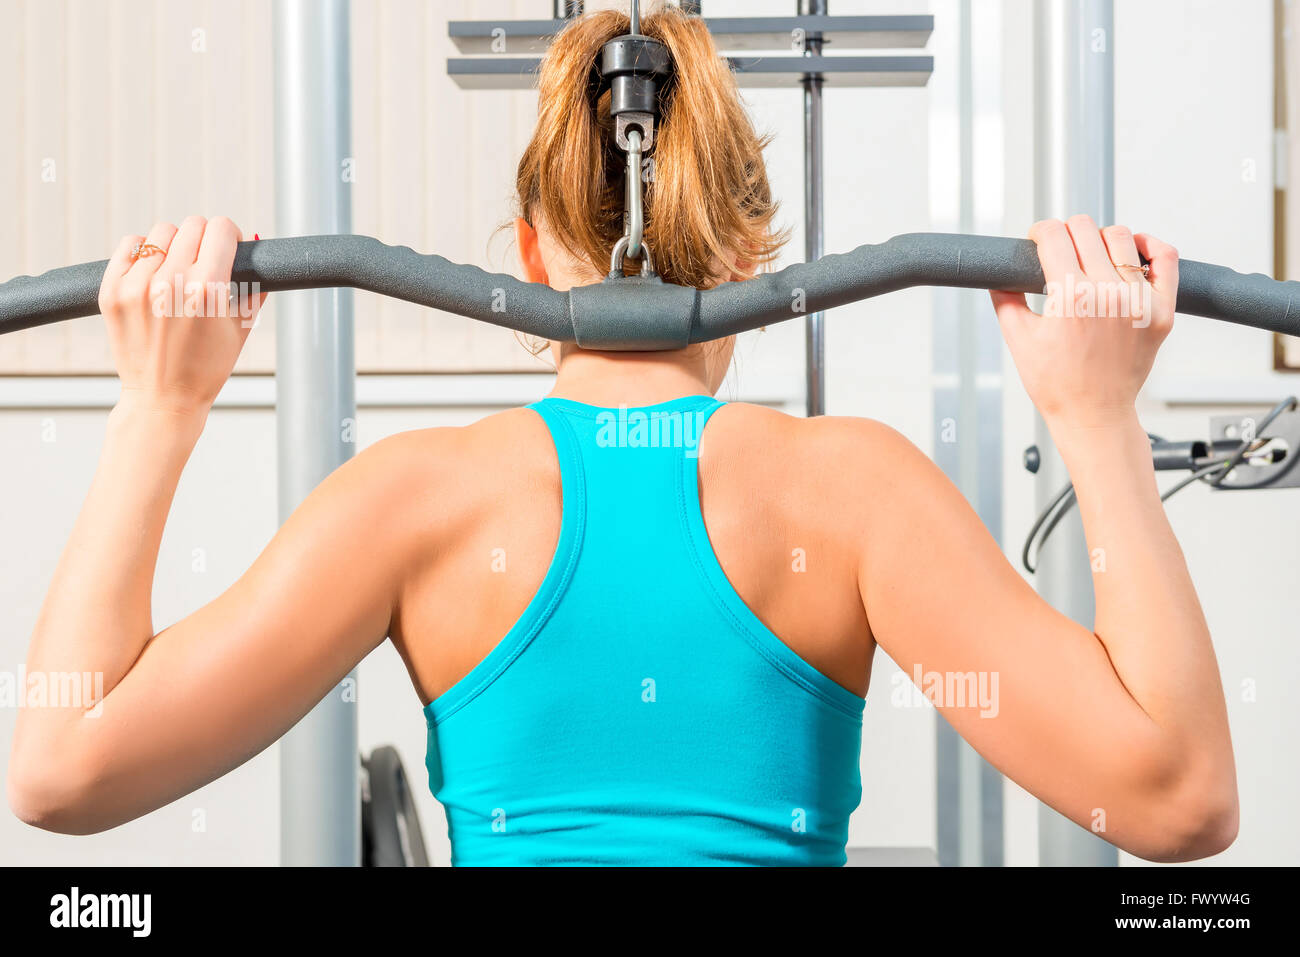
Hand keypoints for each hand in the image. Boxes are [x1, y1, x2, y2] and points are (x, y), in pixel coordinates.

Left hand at [99, 216, 266, 415]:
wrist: (163, 399)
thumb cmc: (206, 368)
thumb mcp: (241, 329)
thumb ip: (253, 287)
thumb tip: (254, 251)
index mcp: (206, 291)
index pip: (220, 229)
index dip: (230, 235)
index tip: (229, 245)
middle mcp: (170, 283)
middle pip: (192, 226)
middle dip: (205, 239)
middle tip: (206, 259)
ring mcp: (137, 286)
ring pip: (161, 233)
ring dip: (175, 244)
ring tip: (178, 268)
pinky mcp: (112, 291)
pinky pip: (129, 245)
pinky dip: (143, 251)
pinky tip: (153, 270)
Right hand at [991, 215, 1177, 430]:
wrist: (1093, 414)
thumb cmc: (1057, 384)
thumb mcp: (1019, 339)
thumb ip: (1005, 299)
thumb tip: (999, 274)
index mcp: (1070, 297)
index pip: (1054, 236)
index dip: (1039, 231)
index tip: (1037, 240)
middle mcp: (1108, 293)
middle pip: (1086, 229)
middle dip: (1066, 232)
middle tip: (1060, 249)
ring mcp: (1139, 300)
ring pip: (1122, 237)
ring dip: (1100, 238)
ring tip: (1091, 256)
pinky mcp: (1162, 310)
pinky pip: (1165, 258)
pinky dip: (1149, 246)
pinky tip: (1133, 251)